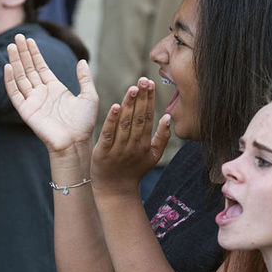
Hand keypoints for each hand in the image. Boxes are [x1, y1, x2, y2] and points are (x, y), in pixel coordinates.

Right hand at [3, 34, 97, 153]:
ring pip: (21, 77)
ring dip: (15, 62)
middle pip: (29, 68)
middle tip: (17, 36)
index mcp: (55, 88)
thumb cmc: (83, 124)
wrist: (75, 143)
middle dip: (23, 53)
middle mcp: (42, 93)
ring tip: (11, 46)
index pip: (41, 66)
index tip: (29, 40)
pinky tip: (8, 67)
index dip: (35, 53)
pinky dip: (10, 81)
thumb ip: (85, 78)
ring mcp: (33, 101)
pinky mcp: (26, 111)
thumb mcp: (89, 96)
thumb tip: (82, 61)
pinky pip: (15, 94)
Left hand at [92, 77, 169, 195]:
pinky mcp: (103, 152)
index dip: (149, 100)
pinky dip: (112, 120)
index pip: (148, 117)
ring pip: (125, 124)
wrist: (116, 191)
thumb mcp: (153, 156)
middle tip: (143, 80)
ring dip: (129, 105)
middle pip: (139, 118)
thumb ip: (162, 137)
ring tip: (133, 88)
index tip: (150, 82)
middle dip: (141, 98)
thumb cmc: (134, 170)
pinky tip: (115, 106)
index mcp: (145, 144)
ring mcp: (118, 149)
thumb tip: (168, 117)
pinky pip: (109, 134)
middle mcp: (133, 145)